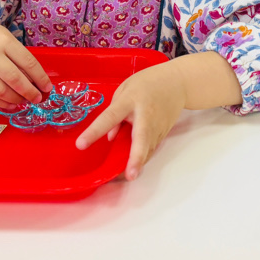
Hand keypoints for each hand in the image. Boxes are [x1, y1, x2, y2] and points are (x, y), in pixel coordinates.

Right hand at [0, 17, 51, 106]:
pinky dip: (1, 103)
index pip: (27, 62)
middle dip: (29, 92)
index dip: (40, 77)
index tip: (47, 87)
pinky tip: (11, 104)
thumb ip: (18, 56)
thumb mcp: (6, 38)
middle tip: (38, 98)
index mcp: (4, 41)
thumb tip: (34, 80)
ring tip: (25, 101)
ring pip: (0, 90)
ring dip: (16, 99)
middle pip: (14, 79)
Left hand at [75, 62, 186, 180]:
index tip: (81, 144)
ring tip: (124, 177)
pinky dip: (141, 158)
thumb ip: (114, 112)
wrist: (177, 82)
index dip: (95, 132)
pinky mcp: (163, 134)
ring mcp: (157, 126)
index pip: (110, 117)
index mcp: (130, 101)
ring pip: (146, 149)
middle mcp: (145, 115)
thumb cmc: (147, 83)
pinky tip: (133, 165)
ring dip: (137, 164)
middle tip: (129, 175)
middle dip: (136, 158)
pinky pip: (149, 149)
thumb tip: (108, 137)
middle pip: (140, 139)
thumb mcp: (125, 89)